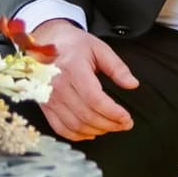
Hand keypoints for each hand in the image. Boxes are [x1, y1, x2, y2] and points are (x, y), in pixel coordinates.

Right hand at [32, 21, 137, 138]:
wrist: (46, 41)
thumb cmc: (74, 44)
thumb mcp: (99, 48)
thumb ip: (117, 67)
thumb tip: (132, 84)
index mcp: (73, 68)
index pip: (94, 99)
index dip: (113, 113)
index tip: (127, 118)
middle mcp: (58, 86)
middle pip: (86, 115)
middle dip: (110, 124)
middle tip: (125, 124)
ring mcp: (49, 98)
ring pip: (75, 125)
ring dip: (97, 130)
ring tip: (112, 126)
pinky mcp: (45, 106)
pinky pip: (60, 128)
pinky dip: (77, 135)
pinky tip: (91, 132)